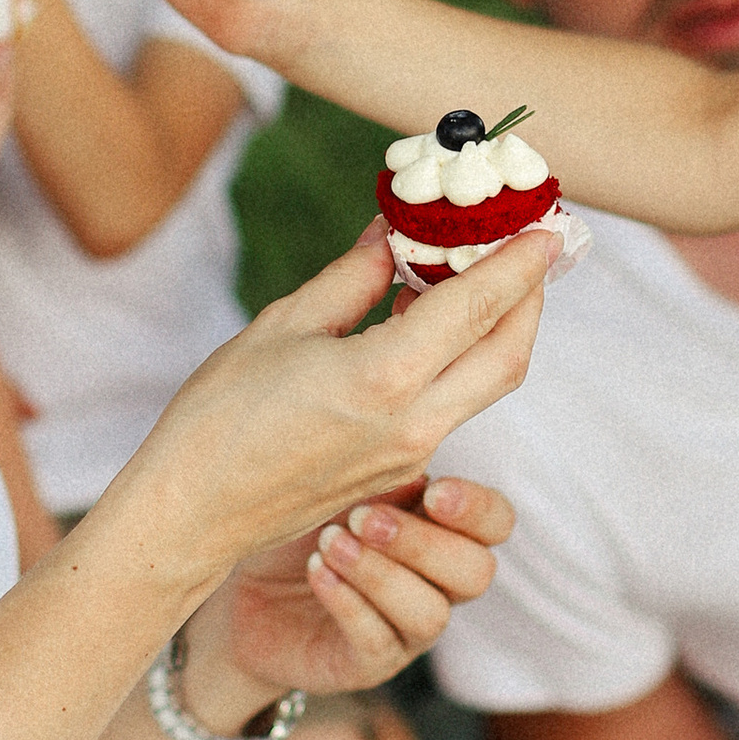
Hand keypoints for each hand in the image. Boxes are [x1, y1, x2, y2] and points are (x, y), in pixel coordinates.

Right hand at [145, 221, 550, 582]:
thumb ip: (351, 278)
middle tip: (531, 251)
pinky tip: (433, 324)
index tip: (545, 227)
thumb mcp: (283, 325)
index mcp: (384, 377)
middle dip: (531, 299)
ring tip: (487, 279)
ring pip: (486, 383)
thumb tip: (393, 236)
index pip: (478, 307)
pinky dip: (462, 358)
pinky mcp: (399, 467)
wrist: (194, 512)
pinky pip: (452, 403)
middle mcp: (414, 421)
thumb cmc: (221, 416)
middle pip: (508, 355)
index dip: (518, 262)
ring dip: (501, 330)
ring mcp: (412, 452)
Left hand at [187, 471, 517, 718]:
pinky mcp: (369, 665)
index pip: (496, 523)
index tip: (432, 493)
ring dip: (379, 574)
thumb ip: (381, 482)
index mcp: (442, 533)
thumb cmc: (300, 532)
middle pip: (476, 573)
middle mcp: (437, 586)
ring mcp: (407, 631)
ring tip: (329, 544)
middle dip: (422, 543)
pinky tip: (317, 573)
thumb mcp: (336, 493)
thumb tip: (417, 475)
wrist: (245, 591)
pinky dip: (347, 602)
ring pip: (429, 614)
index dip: (476, 508)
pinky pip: (377, 642)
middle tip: (362, 518)